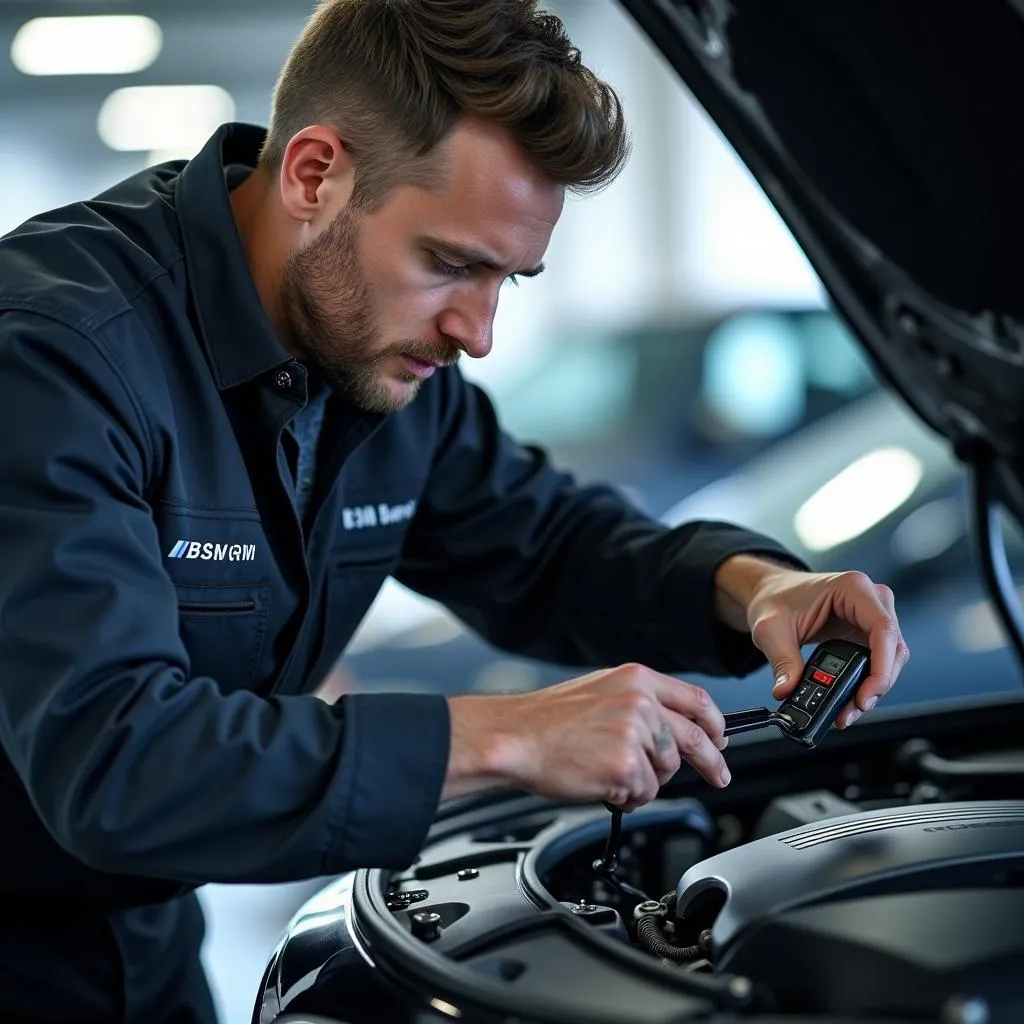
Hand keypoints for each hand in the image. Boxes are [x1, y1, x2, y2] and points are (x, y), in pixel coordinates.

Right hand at [444, 664, 729, 809]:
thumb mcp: (600, 692)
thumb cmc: (547, 722)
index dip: (715, 724)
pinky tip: (601, 784)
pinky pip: (644, 794)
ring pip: (664, 771)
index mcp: (636, 678)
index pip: (695, 700)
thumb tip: (671, 730)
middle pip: (693, 738)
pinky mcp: (625, 765)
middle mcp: (640, 701)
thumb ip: (639, 704)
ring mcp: (634, 732)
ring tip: (609, 773)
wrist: (514, 738)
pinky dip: (626, 797)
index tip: (720, 741)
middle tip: (719, 776)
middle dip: (711, 762)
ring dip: (644, 781)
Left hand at [718, 557, 909, 727]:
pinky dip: (866, 683)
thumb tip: (786, 691)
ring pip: (890, 659)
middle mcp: (870, 598)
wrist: (770, 591)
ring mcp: (871, 615)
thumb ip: (782, 661)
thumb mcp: (771, 629)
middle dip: (877, 684)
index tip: (867, 694)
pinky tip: (849, 700)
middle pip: (893, 648)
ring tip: (847, 711)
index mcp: (852, 588)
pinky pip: (877, 661)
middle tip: (853, 709)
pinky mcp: (866, 632)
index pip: (883, 628)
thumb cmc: (774, 598)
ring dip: (873, 688)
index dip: (882, 666)